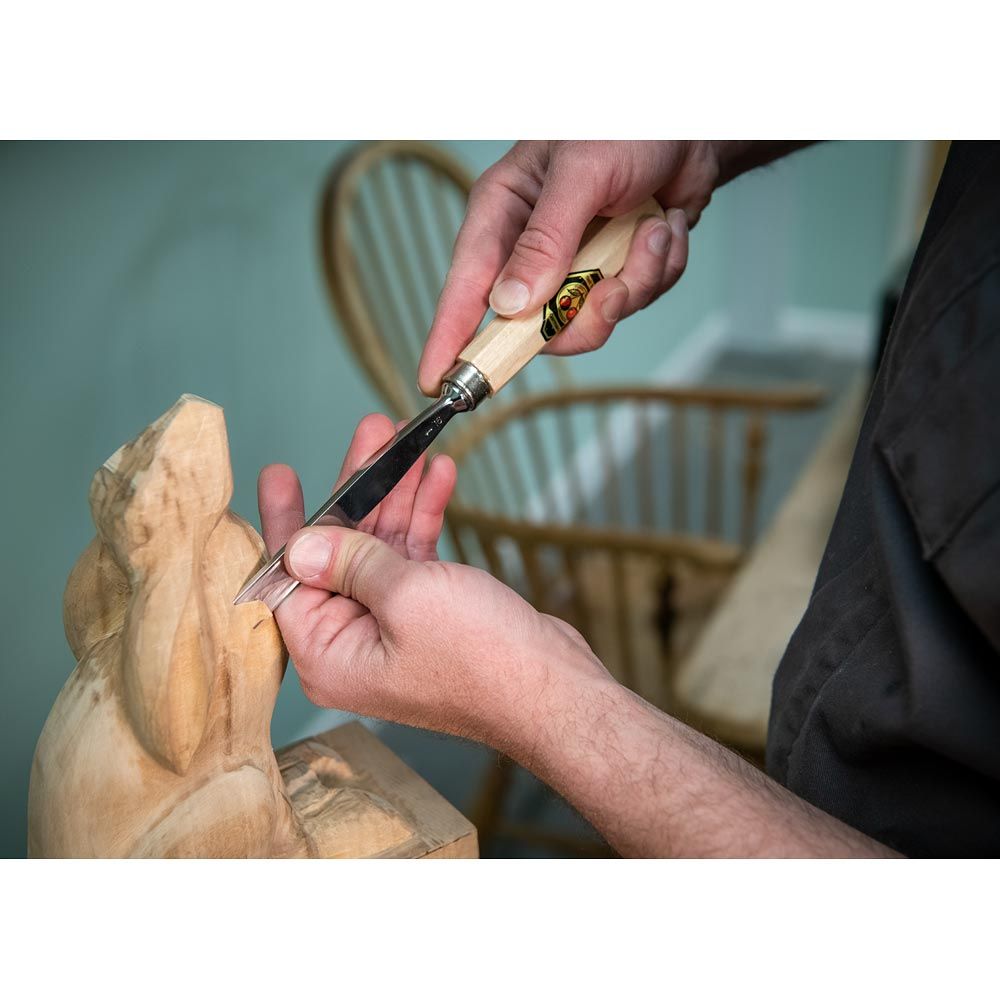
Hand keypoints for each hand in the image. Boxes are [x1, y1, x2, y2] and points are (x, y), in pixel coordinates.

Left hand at [257, 414, 608, 749]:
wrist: (553, 689)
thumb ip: (350, 561)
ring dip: (396, 494)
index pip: (290, 580)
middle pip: (340, 552)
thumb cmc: (481, 660)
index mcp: (330, 655)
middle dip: (357, 490)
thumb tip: (301, 543)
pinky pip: (415, 557)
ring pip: (381, 546)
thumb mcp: (405, 596)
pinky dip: (426, 516)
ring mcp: (394, 627)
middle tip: (368, 435)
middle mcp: (353, 643)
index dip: (286, 522)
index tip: (281, 475)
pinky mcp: (431, 614)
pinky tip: (438, 476)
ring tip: (404, 439)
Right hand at [417, 140, 723, 393]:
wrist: (695, 125)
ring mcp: (576, 264)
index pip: (465, 288)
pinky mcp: (615, 271)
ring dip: (636, 278)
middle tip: (613, 286)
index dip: (449, 339)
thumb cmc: (625, 126)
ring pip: (592, 319)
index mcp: (503, 214)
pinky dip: (660, 266)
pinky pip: (634, 300)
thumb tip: (508, 305)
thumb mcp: (580, 174)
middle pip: (537, 325)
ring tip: (655, 229)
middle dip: (586, 312)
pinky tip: (666, 225)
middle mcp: (533, 247)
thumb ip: (544, 241)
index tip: (436, 383)